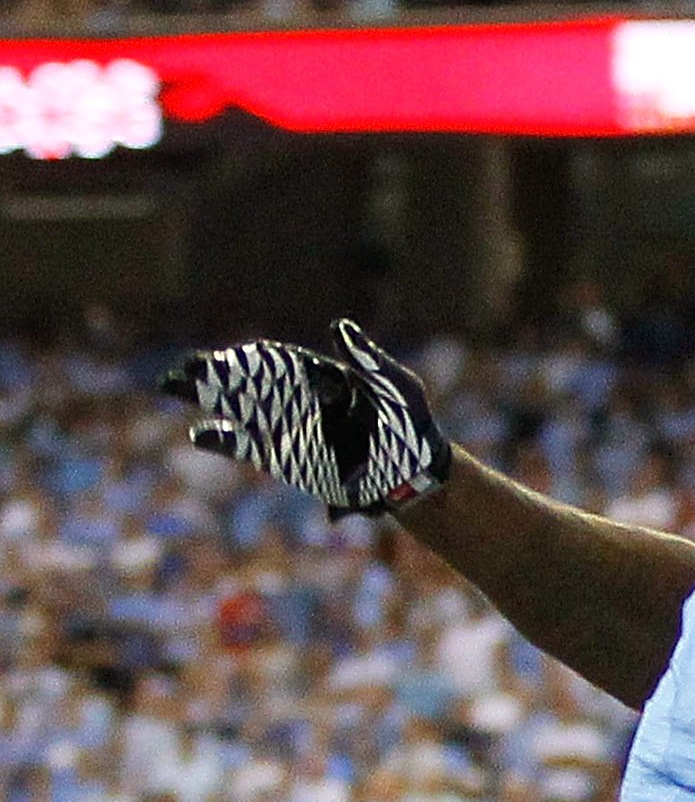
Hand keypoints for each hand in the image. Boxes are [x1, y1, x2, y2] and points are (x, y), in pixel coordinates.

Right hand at [161, 320, 451, 517]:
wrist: (414, 476)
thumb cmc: (413, 426)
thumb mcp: (396, 386)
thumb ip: (367, 359)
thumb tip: (338, 325)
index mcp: (326, 379)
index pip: (279, 362)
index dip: (249, 358)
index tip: (225, 355)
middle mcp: (301, 401)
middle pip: (249, 382)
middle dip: (215, 374)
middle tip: (181, 367)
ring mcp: (291, 430)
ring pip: (239, 410)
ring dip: (207, 399)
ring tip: (173, 387)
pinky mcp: (287, 460)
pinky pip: (248, 447)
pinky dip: (224, 440)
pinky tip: (199, 433)